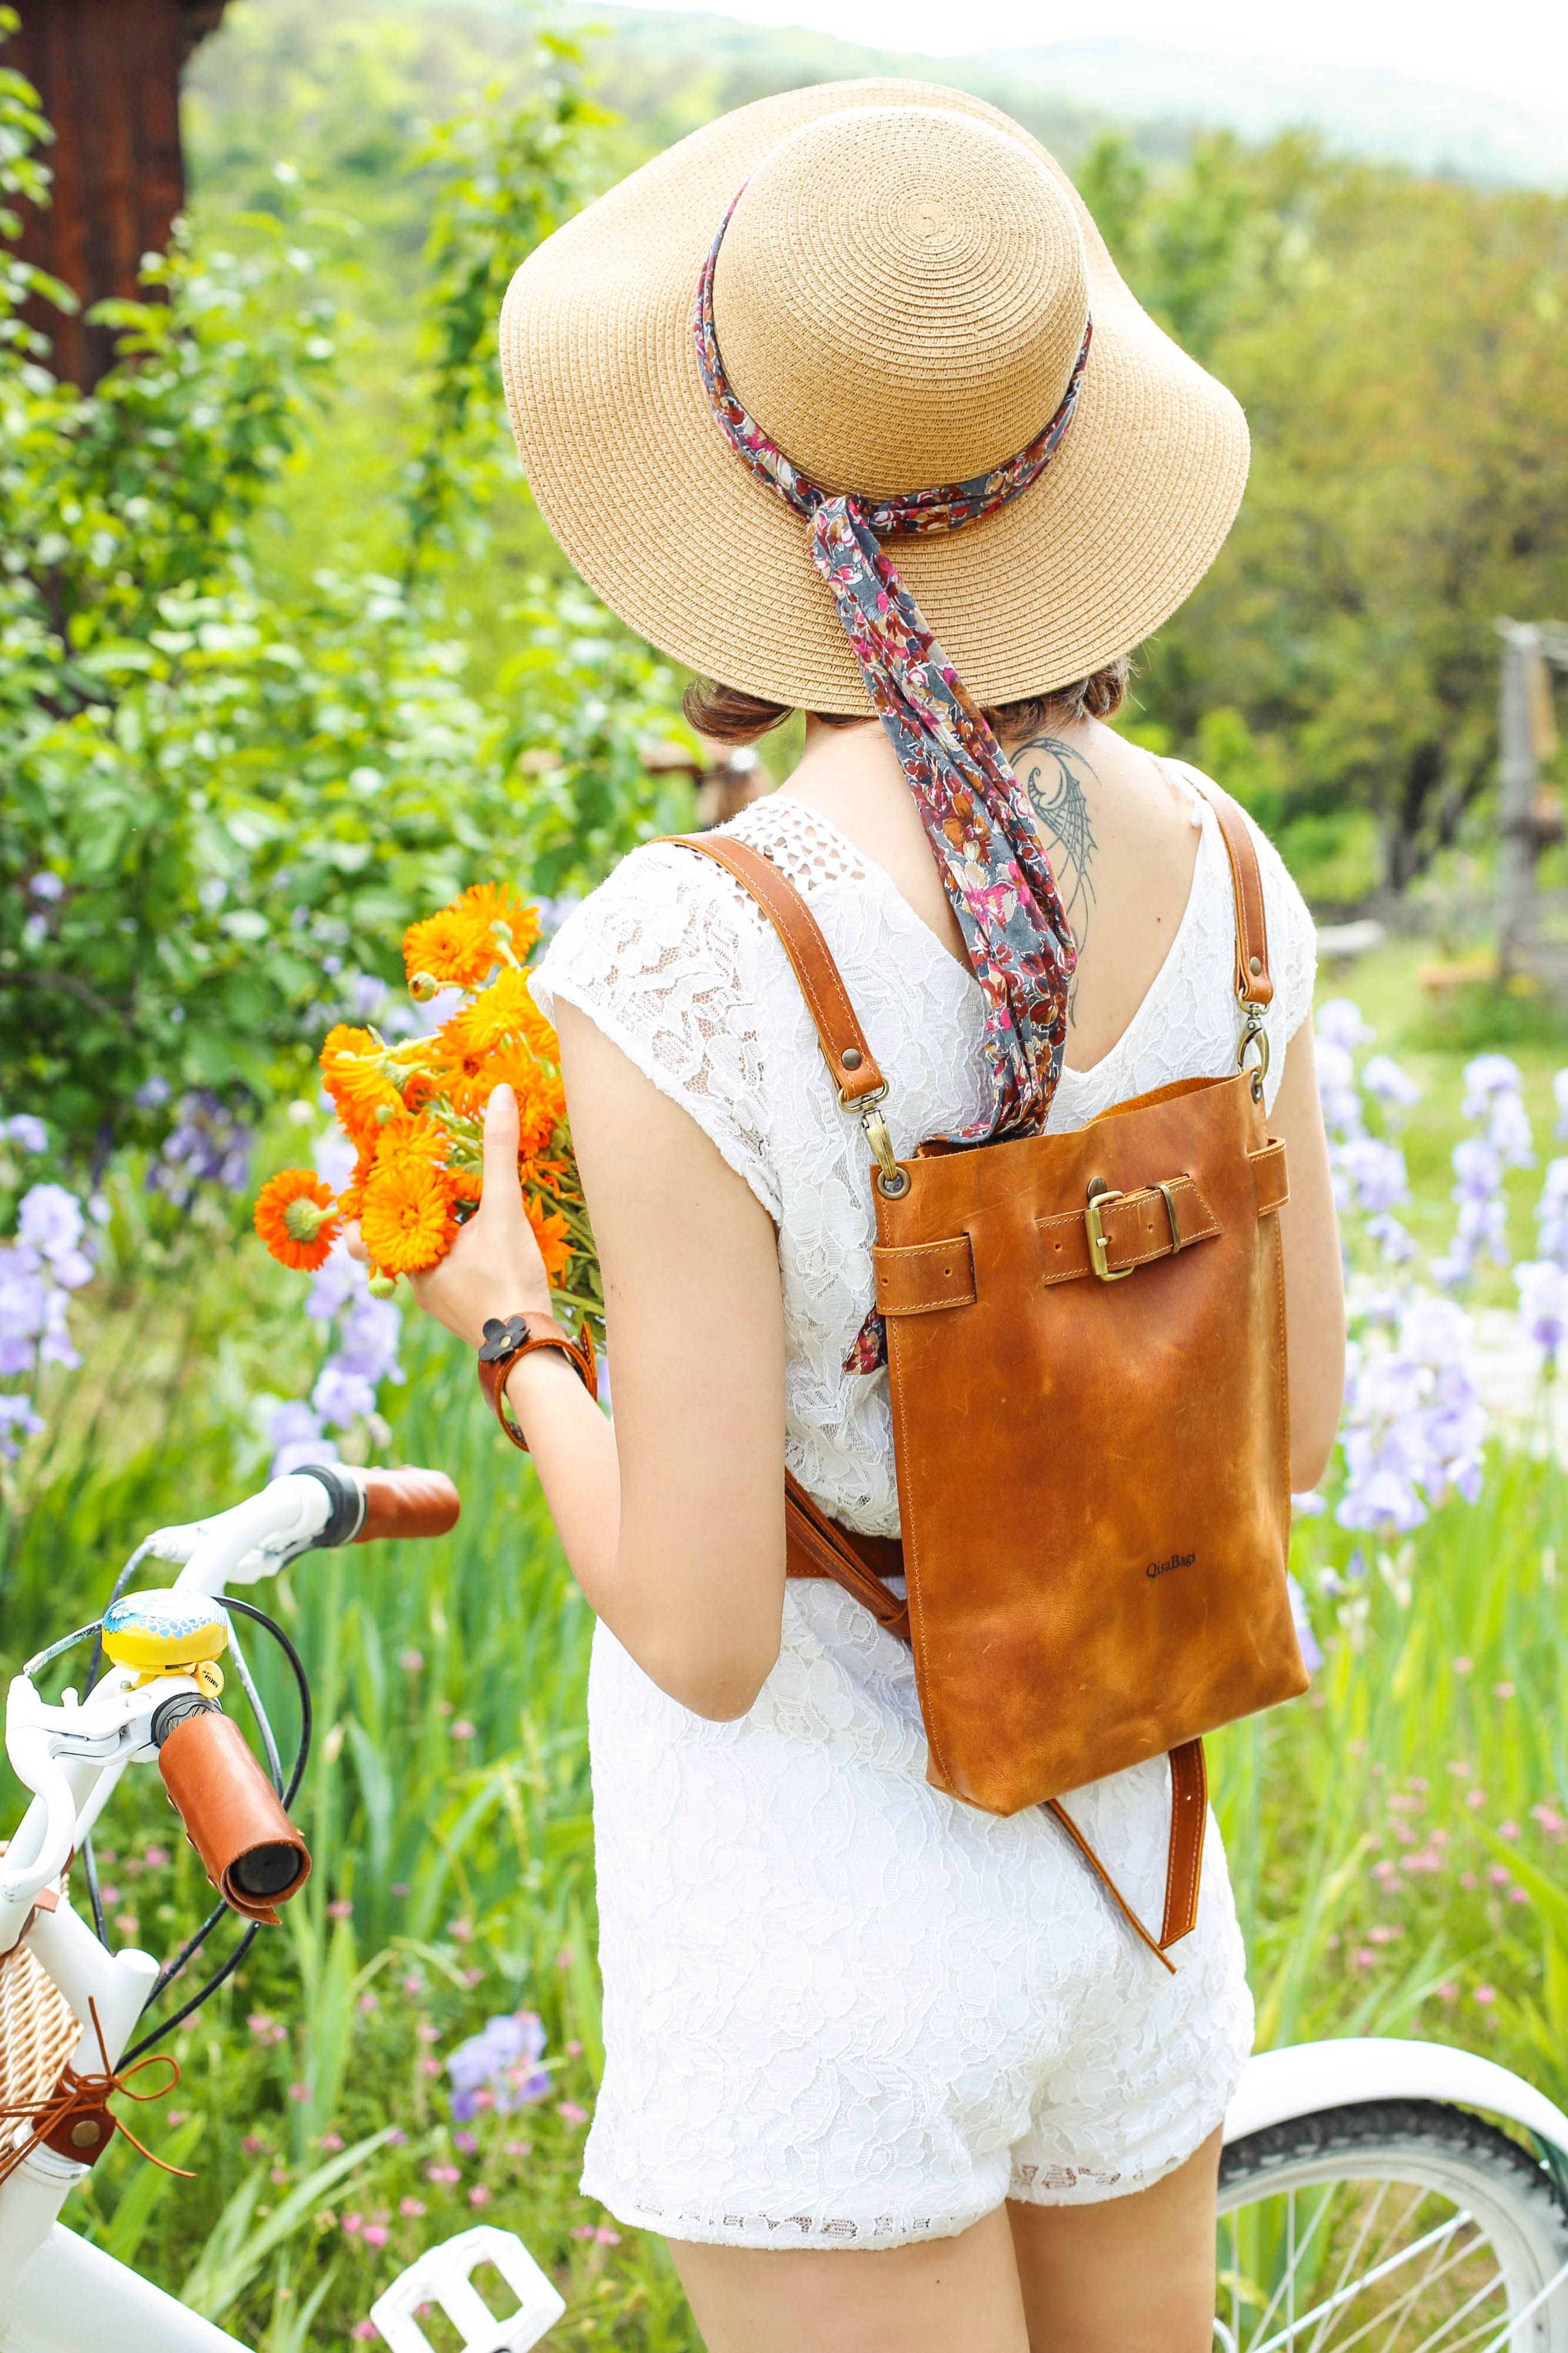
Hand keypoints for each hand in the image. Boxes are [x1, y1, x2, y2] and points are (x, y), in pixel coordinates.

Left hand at [350, 1085, 557, 1348]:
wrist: (529, 1348)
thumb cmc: (505, 1279)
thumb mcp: (502, 1210)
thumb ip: (498, 1152)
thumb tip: (499, 1094)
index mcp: (410, 1258)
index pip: (362, 1236)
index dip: (360, 1213)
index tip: (371, 1188)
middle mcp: (416, 1285)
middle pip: (395, 1246)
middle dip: (407, 1220)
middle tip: (421, 1193)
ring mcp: (439, 1303)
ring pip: (424, 1263)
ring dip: (435, 1240)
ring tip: (457, 1211)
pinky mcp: (463, 1313)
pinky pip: (448, 1279)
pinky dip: (457, 1260)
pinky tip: (483, 1246)